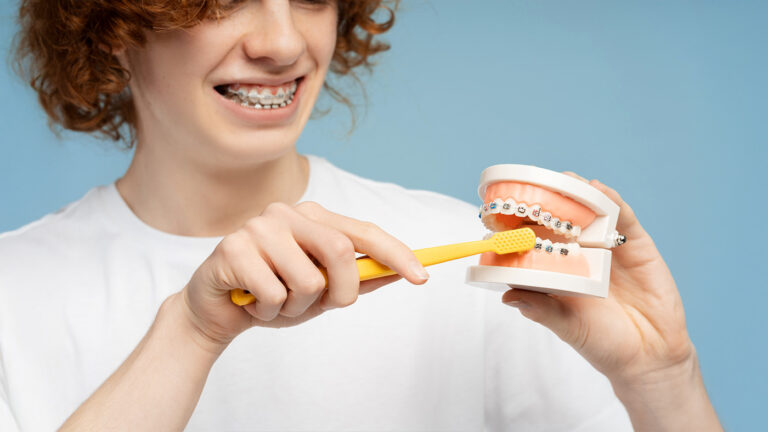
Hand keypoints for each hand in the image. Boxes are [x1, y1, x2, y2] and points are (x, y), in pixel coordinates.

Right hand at [179, 201, 428, 349]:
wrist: (214, 310)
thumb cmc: (271, 295)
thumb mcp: (320, 293)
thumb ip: (355, 281)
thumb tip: (397, 274)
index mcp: (313, 218)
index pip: (363, 232)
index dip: (396, 253)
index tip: (421, 277)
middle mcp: (288, 213)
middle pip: (341, 253)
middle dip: (341, 292)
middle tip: (321, 305)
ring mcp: (259, 227)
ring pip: (308, 280)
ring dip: (296, 308)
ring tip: (274, 302)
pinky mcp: (233, 247)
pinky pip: (273, 294)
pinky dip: (268, 312)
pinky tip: (251, 303)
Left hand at [501, 175, 692, 387]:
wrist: (650, 356)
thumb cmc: (603, 344)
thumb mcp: (567, 326)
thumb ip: (541, 310)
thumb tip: (506, 297)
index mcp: (560, 271)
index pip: (536, 242)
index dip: (521, 227)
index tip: (502, 215)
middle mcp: (582, 255)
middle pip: (561, 221)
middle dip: (547, 203)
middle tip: (532, 187)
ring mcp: (609, 248)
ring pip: (591, 213)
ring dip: (578, 194)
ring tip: (564, 179)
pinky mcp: (636, 246)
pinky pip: (624, 219)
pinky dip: (612, 201)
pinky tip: (599, 189)